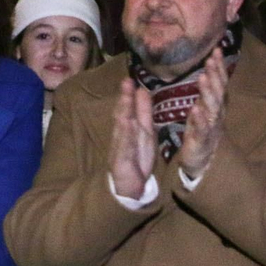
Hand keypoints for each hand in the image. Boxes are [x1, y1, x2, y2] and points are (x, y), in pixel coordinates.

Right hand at [108, 78, 155, 199]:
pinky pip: (125, 146)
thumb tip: (142, 90)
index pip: (129, 108)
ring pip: (122, 127)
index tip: (130, 79)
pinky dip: (126, 134)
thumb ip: (143, 112)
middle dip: (125, 98)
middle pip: (123, 113)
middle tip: (126, 81)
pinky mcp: (120, 160)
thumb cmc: (137, 157)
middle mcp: (123, 134)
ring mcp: (120, 146)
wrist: (129, 186)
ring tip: (126, 98)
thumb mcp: (145, 131)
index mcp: (130, 126)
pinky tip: (126, 124)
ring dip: (124, 112)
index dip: (129, 94)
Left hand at [179, 46, 227, 181]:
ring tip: (203, 77)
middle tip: (211, 59)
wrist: (203, 160)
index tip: (216, 50)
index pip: (219, 82)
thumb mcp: (204, 107)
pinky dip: (199, 119)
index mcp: (216, 104)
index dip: (219, 67)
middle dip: (215, 75)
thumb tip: (208, 68)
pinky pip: (202, 128)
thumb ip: (207, 90)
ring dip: (208, 92)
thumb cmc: (203, 130)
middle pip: (218, 92)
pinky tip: (195, 109)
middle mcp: (216, 113)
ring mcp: (211, 126)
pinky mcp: (202, 139)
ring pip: (211, 107)